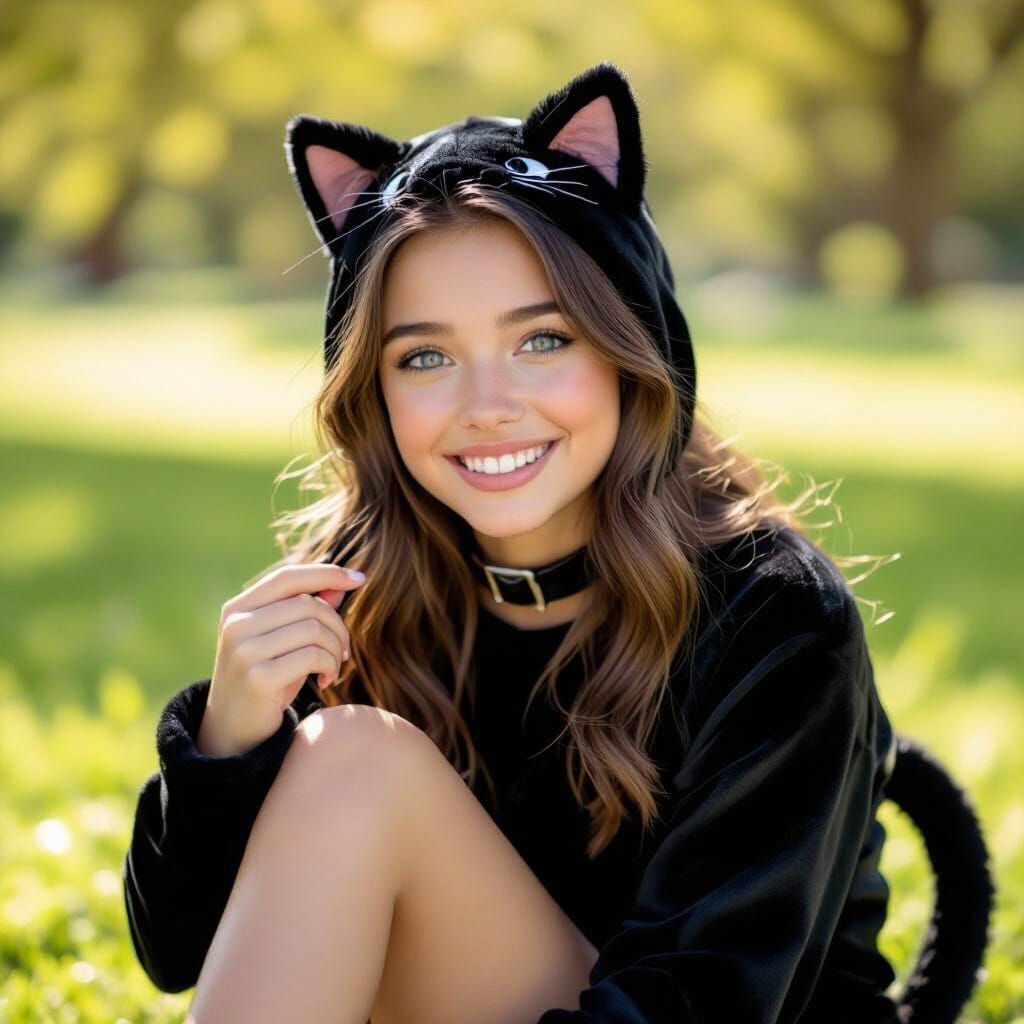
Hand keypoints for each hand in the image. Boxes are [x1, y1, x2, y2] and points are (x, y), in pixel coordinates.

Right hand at [198, 563, 365, 756]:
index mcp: (237, 609)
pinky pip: (312, 656)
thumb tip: (339, 584)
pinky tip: (326, 680)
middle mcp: (236, 624)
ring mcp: (244, 650)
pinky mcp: (258, 678)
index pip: (287, 577)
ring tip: (333, 667)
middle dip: (337, 626)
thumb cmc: (265, 680)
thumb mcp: (283, 641)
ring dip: (336, 649)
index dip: (326, 573)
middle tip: (344, 651)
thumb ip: (306, 611)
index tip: (359, 578)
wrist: (232, 732)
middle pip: (308, 604)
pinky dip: (330, 666)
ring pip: (314, 629)